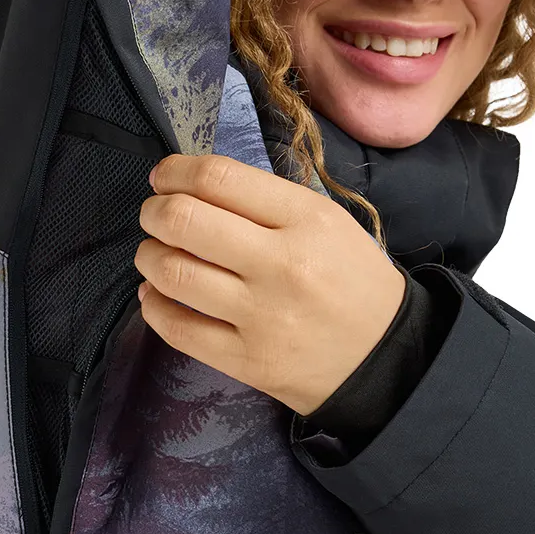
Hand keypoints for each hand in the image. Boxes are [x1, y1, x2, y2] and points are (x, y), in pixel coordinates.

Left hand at [134, 153, 405, 415]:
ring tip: (154, 253)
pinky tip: (156, 294)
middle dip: (153, 211)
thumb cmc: (352, 279)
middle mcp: (282, 264)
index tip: (163, 177)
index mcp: (307, 219)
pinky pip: (177, 328)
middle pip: (185, 220)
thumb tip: (192, 186)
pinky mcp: (247, 361)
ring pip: (172, 273)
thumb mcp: (328, 222)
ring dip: (148, 255)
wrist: (386, 358)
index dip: (176, 171)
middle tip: (154, 214)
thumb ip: (266, 200)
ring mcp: (262, 316)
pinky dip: (153, 304)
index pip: (220, 179)